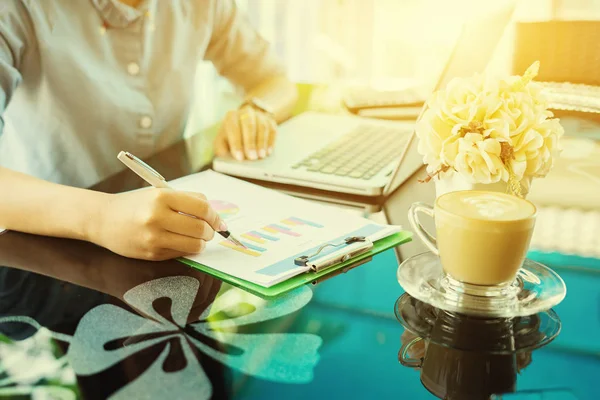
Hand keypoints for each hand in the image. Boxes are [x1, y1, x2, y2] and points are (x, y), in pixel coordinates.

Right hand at [88, 189, 224, 260]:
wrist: (103, 219)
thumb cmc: (136, 204)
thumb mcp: (160, 193)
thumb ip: (187, 199)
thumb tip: (214, 213)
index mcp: (162, 197)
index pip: (202, 208)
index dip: (214, 216)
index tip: (217, 220)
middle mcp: (157, 217)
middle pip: (200, 228)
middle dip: (210, 231)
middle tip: (209, 230)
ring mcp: (154, 238)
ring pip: (194, 245)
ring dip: (201, 243)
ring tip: (198, 237)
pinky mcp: (151, 254)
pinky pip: (181, 253)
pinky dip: (187, 249)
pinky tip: (181, 242)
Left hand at [214, 105, 276, 160]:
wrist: (245, 124)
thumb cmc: (231, 137)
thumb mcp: (222, 141)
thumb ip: (221, 148)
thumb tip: (224, 156)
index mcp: (232, 116)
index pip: (233, 127)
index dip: (236, 143)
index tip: (239, 157)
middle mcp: (246, 112)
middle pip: (249, 124)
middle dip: (250, 142)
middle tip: (252, 157)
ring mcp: (259, 115)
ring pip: (262, 126)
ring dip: (262, 142)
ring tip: (261, 156)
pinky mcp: (270, 121)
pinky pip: (272, 130)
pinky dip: (271, 141)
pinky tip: (268, 152)